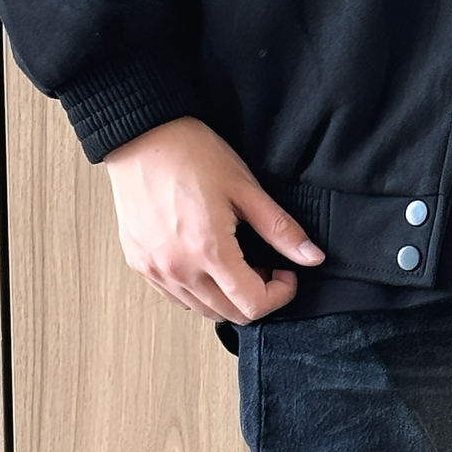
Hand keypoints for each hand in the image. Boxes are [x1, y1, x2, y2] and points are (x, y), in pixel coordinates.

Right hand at [101, 114, 324, 325]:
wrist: (140, 137)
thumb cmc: (189, 154)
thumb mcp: (245, 188)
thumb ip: (280, 229)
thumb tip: (311, 257)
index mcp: (209, 251)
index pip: (253, 305)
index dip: (280, 295)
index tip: (285, 273)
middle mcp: (179, 269)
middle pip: (230, 315)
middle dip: (256, 297)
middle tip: (263, 265)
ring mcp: (156, 270)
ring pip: (203, 310)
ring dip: (228, 296)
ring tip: (234, 260)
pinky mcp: (140, 264)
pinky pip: (177, 297)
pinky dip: (198, 291)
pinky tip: (205, 260)